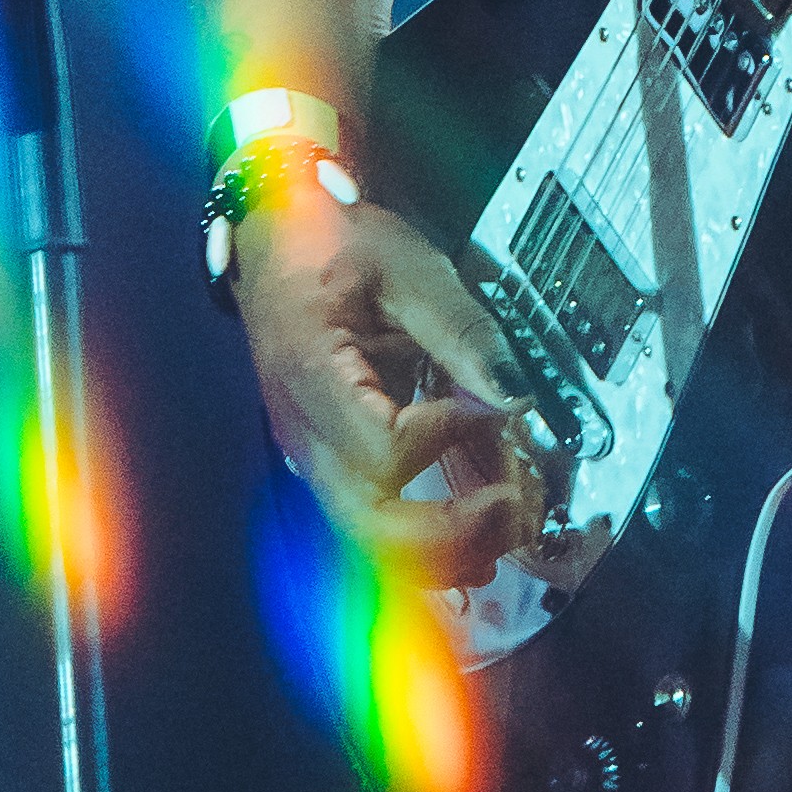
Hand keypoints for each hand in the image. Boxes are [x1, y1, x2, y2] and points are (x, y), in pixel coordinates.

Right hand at [230, 188, 550, 584]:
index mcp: (313, 375)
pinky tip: (479, 540)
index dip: (445, 436)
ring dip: (444, 551)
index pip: (382, 447)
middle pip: (367, 525)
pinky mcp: (330, 464)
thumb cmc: (334, 245)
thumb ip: (462, 330)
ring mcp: (311, 458)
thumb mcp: (405, 266)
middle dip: (450, 533)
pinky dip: (427, 544)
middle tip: (516, 507)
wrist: (274, 240)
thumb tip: (517, 395)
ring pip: (369, 540)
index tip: (488, 404)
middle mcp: (304, 436)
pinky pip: (373, 523)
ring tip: (510, 526)